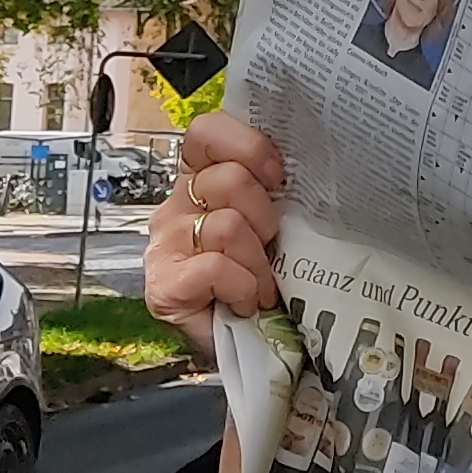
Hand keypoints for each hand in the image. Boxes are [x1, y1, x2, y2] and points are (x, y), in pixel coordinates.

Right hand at [144, 109, 285, 361]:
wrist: (242, 341)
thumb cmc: (259, 271)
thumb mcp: (269, 220)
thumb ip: (271, 189)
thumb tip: (309, 165)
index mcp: (202, 176)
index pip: (207, 131)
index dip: (247, 146)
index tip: (278, 176)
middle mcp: (177, 202)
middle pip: (228, 179)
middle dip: (264, 216)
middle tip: (271, 246)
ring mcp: (166, 243)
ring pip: (226, 226)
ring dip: (257, 261)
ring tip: (261, 282)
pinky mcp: (163, 284)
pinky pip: (214, 267)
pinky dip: (242, 287)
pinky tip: (245, 301)